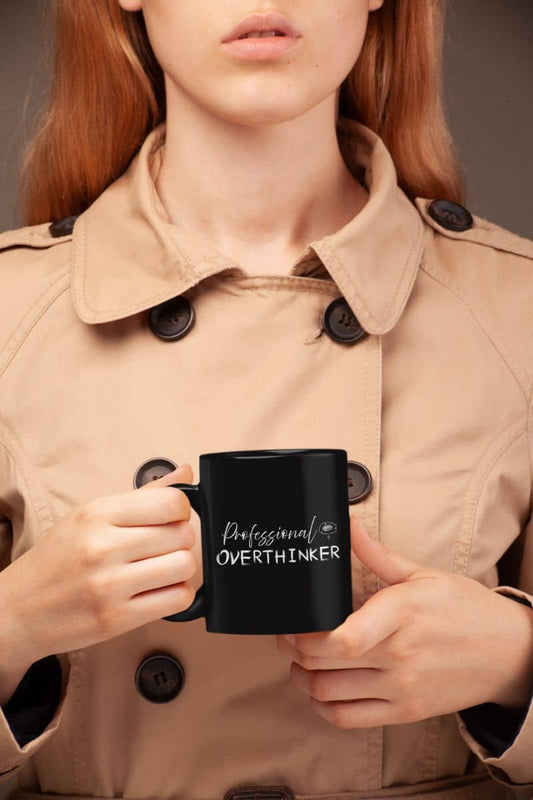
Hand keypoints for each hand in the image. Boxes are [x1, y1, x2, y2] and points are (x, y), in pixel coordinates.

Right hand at [0, 463, 197, 670]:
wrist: (17, 610)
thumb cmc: (57, 560)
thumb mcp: (90, 516)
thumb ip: (143, 495)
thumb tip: (186, 473)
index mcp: (97, 514)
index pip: (171, 502)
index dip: (182, 510)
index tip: (172, 518)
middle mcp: (103, 547)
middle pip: (182, 535)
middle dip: (181, 540)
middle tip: (163, 547)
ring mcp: (109, 585)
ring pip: (184, 566)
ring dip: (180, 569)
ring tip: (161, 570)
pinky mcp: (116, 619)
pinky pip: (177, 599)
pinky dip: (177, 594)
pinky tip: (158, 590)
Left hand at [276, 514, 532, 728]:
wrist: (508, 652)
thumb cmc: (465, 609)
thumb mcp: (424, 574)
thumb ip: (378, 554)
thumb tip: (348, 525)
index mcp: (402, 614)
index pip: (343, 638)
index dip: (306, 636)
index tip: (292, 623)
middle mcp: (400, 655)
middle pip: (326, 663)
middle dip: (294, 650)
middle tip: (286, 637)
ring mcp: (402, 687)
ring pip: (330, 693)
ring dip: (303, 679)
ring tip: (299, 661)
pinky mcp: (405, 711)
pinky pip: (349, 719)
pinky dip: (323, 708)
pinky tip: (319, 690)